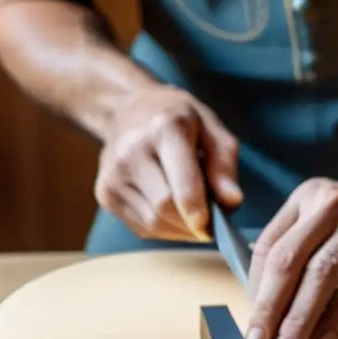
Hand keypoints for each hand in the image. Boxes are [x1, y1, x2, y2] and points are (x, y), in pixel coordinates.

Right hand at [95, 82, 241, 240]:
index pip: (179, 186)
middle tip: (209, 221)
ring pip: (153, 223)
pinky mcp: (105, 193)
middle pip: (165, 209)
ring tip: (190, 211)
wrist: (126, 109)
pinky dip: (164, 228)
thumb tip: (232, 202)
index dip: (198, 214)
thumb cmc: (177, 118)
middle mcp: (131, 152)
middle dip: (192, 224)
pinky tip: (171, 211)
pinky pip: (142, 227)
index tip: (213, 227)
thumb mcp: (210, 127)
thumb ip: (225, 163)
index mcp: (163, 129)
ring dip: (180, 229)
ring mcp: (113, 175)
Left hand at [245, 172, 337, 338]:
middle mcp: (332, 204)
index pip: (269, 246)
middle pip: (289, 261)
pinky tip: (326, 337)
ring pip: (321, 275)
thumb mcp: (329, 221)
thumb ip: (299, 251)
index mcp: (308, 197)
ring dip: (300, 319)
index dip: (255, 290)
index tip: (253, 324)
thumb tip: (266, 305)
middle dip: (269, 308)